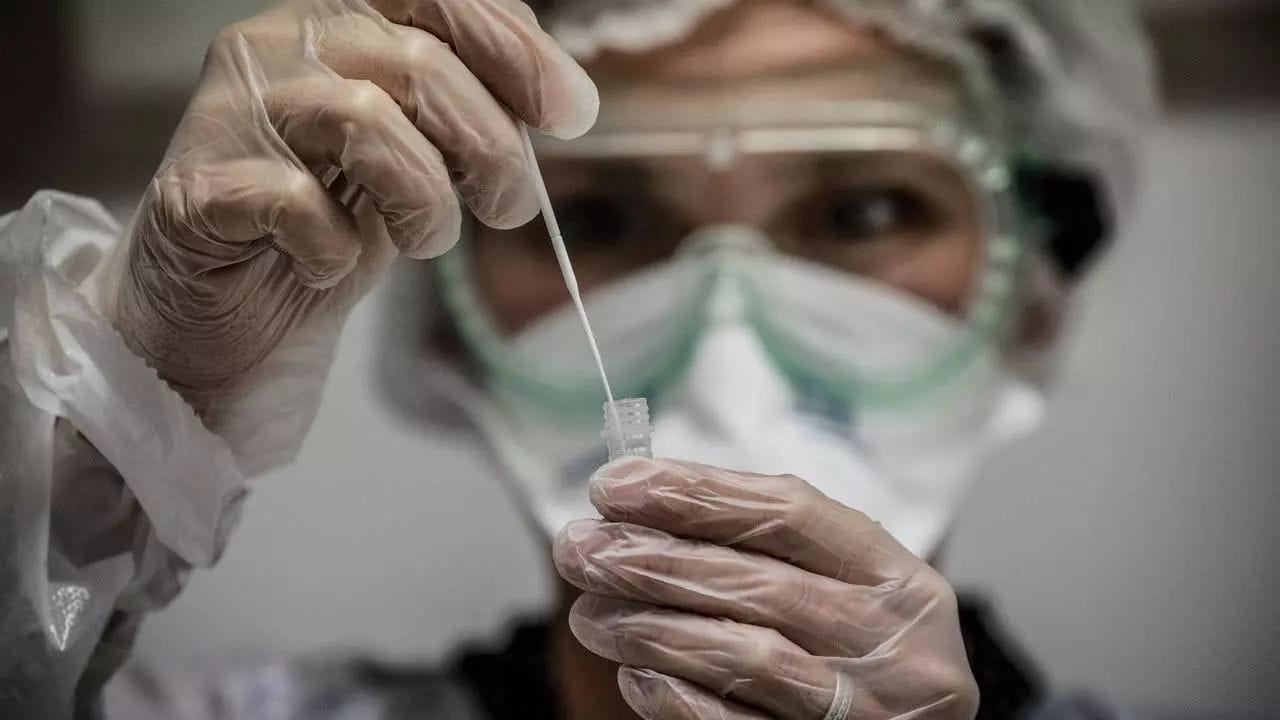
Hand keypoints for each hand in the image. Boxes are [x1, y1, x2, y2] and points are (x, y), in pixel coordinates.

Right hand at [113, 0, 596, 418]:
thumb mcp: (422, 155)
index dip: (514, 47)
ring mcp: (230, 111)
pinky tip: (330, 263)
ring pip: (362, 118)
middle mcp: (280, 44)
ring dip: (424, 199)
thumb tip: (566, 101)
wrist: (234, 307)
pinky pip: (294, 202)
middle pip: (417, 62)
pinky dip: (336, 246)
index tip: (571, 115)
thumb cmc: (334, 219)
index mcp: (342, 22)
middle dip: (491, 147)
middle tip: (507, 208)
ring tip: (424, 239)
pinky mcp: (196, 189)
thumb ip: (474, 111)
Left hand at [554, 457, 978, 719]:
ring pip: (746, 655)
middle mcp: (897, 644)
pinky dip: (678, 699)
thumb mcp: (845, 592)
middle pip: (759, 582)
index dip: (695, 493)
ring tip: (590, 615)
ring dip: (651, 628)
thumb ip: (762, 550)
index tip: (615, 486)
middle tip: (579, 549)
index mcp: (899, 580)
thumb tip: (635, 505)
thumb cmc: (858, 656)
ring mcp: (868, 710)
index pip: (789, 513)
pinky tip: (635, 676)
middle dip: (654, 559)